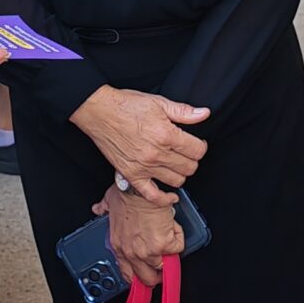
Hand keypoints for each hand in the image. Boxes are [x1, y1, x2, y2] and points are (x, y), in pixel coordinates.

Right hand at [69, 86, 208, 200]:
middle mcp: (156, 153)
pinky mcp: (131, 175)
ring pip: (176, 181)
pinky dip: (164, 199)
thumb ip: (183, 111)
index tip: (196, 144)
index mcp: (166, 134)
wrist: (99, 112)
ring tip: (175, 165)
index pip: (197, 150)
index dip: (200, 146)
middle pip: (189, 167)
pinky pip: (152, 195)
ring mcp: (144, 167)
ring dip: (180, 174)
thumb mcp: (158, 102)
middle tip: (186, 153)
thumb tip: (204, 114)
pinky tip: (170, 196)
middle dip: (191, 160)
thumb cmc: (126, 106)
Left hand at [92, 186, 185, 287]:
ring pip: (165, 266)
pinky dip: (178, 237)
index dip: (139, 275)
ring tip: (168, 238)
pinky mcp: (165, 244)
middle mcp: (133, 253)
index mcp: (119, 246)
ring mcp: (149, 251)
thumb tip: (98, 208)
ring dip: (169, 253)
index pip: (128, 274)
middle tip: (163, 262)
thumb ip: (104, 209)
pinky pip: (177, 247)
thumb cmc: (126, 193)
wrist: (139, 189)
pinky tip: (171, 225)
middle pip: (148, 278)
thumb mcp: (109, 203)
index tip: (145, 272)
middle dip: (158, 273)